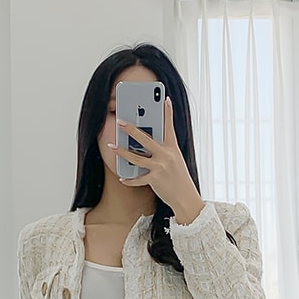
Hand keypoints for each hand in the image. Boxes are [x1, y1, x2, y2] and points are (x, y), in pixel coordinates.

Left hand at [107, 95, 200, 209]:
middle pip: (146, 139)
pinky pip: (138, 179)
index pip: (169, 127)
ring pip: (137, 157)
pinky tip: (122, 178)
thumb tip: (147, 144)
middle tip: (120, 121)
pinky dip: (130, 179)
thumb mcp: (175, 161)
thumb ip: (163, 151)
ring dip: (122, 152)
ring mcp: (160, 167)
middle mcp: (166, 155)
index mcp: (172, 148)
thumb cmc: (179, 179)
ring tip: (112, 146)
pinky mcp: (155, 180)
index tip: (165, 99)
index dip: (168, 113)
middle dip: (131, 129)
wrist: (186, 198)